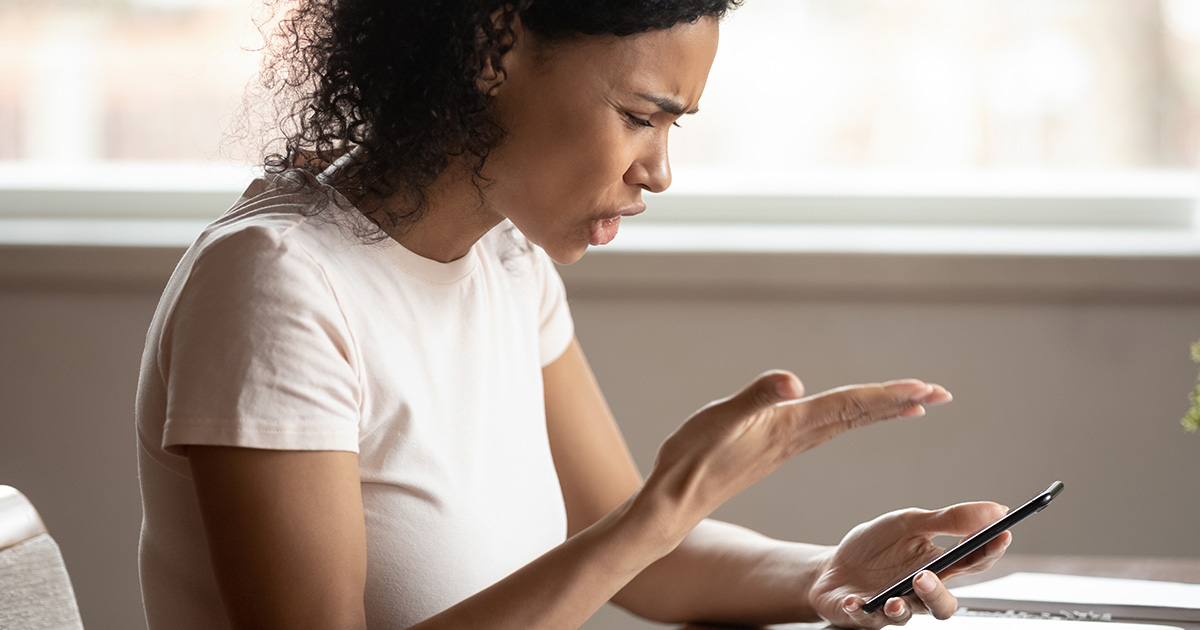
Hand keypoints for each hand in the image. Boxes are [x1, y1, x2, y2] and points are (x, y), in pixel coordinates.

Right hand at [642, 372, 951, 538]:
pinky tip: (854, 415)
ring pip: (848, 420)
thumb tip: (793, 381)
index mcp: (791, 425)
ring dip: (882, 409)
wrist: (676, 501)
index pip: (850, 406)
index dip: (888, 395)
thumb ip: (755, 398)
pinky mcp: (777, 446)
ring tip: (915, 402)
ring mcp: (789, 442)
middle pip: (860, 414)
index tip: (926, 389)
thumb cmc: (693, 459)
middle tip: (941, 392)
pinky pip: (828, 426)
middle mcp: (798, 435)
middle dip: (900, 400)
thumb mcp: (720, 420)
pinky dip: (852, 416)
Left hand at [809, 502, 1011, 627]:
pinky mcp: (865, 616)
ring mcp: (893, 606)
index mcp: (935, 566)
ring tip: (893, 600)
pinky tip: (854, 600)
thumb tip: (995, 509)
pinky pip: (866, 618)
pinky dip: (860, 609)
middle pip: (944, 604)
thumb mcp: (909, 523)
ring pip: (909, 617)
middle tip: (926, 576)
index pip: (970, 564)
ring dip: (902, 608)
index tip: (1001, 534)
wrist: (832, 567)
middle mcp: (918, 592)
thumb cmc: (875, 547)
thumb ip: (949, 519)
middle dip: (938, 594)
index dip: (989, 551)